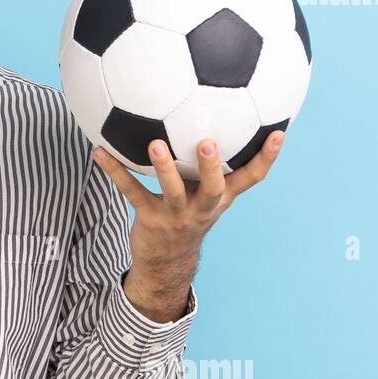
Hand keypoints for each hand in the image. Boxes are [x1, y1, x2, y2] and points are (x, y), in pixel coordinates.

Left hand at [90, 131, 284, 319]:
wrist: (166, 261)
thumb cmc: (189, 215)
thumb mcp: (208, 195)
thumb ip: (216, 165)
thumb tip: (220, 117)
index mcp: (220, 198)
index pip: (251, 179)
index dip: (267, 158)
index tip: (279, 133)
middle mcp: (202, 208)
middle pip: (214, 188)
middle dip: (213, 166)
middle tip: (208, 142)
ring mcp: (175, 215)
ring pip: (173, 191)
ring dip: (164, 167)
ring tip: (155, 144)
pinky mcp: (149, 218)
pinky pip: (131, 191)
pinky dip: (114, 170)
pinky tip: (98, 151)